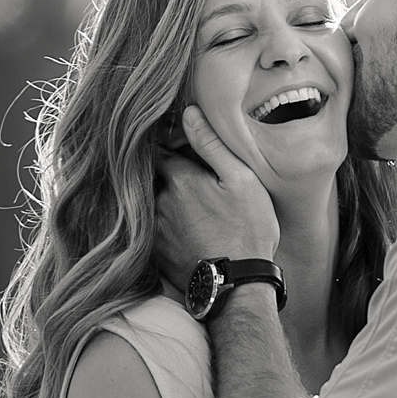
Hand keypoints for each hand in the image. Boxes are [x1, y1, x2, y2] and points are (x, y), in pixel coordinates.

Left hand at [154, 106, 279, 286]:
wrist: (236, 284)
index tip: (174, 143)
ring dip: (162, 200)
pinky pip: (150, 230)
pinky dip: (161, 225)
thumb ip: (211, 145)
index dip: (167, 144)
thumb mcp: (242, 180)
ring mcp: (154, 229)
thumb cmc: (246, 230)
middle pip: (152, 178)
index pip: (160, 150)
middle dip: (163, 173)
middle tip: (182, 177)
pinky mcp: (155, 252)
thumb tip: (188, 113)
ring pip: (151, 204)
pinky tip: (181, 230)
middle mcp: (159, 201)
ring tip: (185, 206)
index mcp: (180, 179)